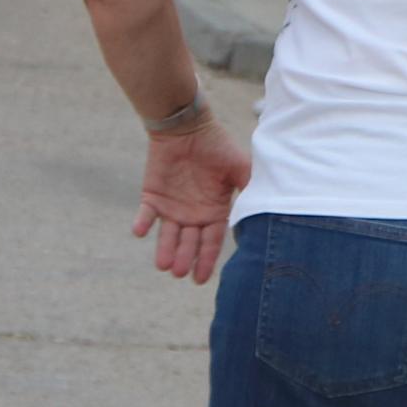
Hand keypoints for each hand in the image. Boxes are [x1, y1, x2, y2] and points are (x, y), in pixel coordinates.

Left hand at [129, 115, 253, 281]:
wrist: (188, 127)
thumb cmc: (217, 147)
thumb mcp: (240, 167)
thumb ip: (250, 188)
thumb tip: (266, 209)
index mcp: (214, 212)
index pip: (211, 241)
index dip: (207, 259)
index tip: (201, 279)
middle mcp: (193, 216)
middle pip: (188, 243)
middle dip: (184, 258)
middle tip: (180, 273)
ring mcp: (171, 208)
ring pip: (167, 235)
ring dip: (164, 249)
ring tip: (163, 265)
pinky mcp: (152, 197)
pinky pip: (146, 214)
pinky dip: (142, 223)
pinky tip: (139, 232)